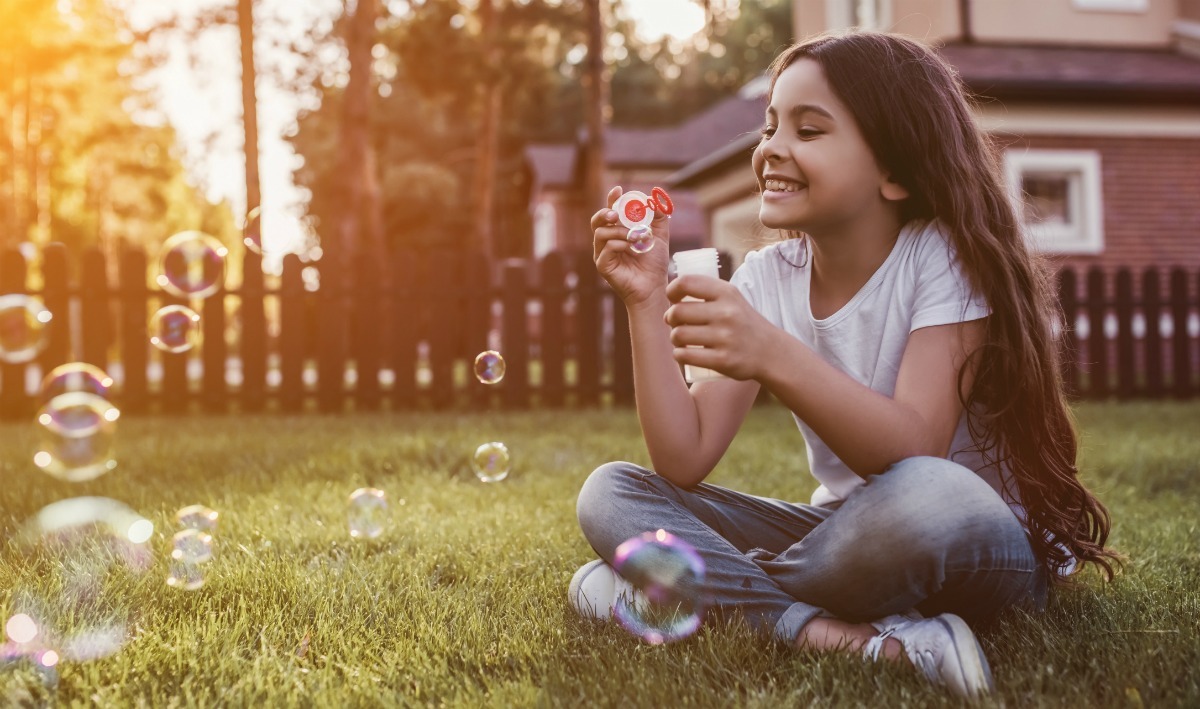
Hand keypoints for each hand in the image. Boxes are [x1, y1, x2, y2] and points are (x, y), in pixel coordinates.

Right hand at [592, 186, 670, 309]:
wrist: (654, 287)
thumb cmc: (654, 263)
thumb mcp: (660, 236)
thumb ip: (658, 217)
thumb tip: (655, 198)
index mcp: (618, 231)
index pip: (610, 211)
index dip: (612, 199)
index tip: (618, 190)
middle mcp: (607, 241)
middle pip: (597, 220)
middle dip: (605, 213)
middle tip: (616, 214)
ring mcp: (603, 254)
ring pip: (600, 234)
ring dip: (619, 232)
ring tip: (636, 237)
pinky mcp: (603, 266)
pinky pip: (605, 250)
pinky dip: (618, 245)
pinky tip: (630, 248)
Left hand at [664, 275, 778, 380]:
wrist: (771, 352)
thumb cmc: (743, 323)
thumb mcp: (732, 298)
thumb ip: (707, 291)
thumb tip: (671, 292)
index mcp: (727, 293)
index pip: (686, 282)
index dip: (672, 291)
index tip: (673, 299)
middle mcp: (726, 313)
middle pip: (677, 312)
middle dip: (670, 318)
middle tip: (676, 323)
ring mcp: (725, 337)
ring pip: (678, 335)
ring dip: (674, 338)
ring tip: (681, 340)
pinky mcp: (722, 360)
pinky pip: (685, 355)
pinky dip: (679, 355)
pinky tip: (683, 353)